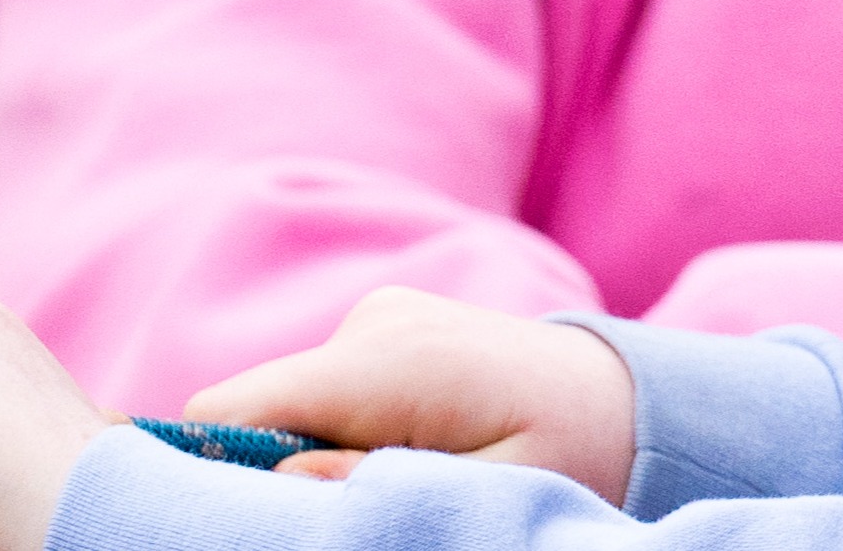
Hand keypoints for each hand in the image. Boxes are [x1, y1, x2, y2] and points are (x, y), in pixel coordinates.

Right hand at [186, 286, 640, 498]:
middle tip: (349, 510)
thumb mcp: (487, 494)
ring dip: (317, 454)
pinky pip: (322, 392)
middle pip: (252, 411)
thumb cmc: (570, 457)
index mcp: (388, 361)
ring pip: (287, 406)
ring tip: (403, 479)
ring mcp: (377, 320)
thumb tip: (283, 478)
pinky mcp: (384, 330)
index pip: (229, 410)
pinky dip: (340, 432)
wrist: (628, 402)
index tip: (249, 522)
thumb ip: (379, 488)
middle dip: (274, 470)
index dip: (214, 472)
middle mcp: (371, 324)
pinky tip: (407, 453)